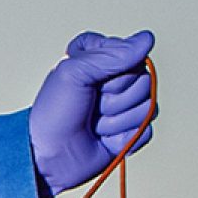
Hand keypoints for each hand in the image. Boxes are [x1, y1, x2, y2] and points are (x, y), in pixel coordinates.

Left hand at [28, 29, 155, 193]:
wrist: (49, 156)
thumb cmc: (54, 113)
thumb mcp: (74, 73)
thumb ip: (112, 54)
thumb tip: (147, 40)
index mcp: (103, 57)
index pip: (132, 54)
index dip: (112, 71)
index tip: (88, 80)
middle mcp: (118, 79)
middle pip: (144, 81)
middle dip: (115, 99)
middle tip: (91, 107)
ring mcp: (127, 106)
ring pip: (147, 107)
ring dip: (116, 121)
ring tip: (94, 125)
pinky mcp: (132, 131)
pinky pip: (146, 130)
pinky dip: (124, 138)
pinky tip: (105, 140)